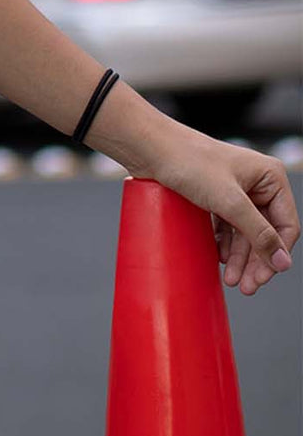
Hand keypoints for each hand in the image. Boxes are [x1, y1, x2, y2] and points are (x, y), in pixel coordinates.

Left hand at [133, 122, 298, 296]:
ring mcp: (234, 189)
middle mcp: (256, 182)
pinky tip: (220, 259)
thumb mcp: (229, 202)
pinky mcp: (214, 195)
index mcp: (270, 177)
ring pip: (244, 232)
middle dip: (255, 260)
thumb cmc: (189, 163)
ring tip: (230, 280)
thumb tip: (282, 262)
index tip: (263, 277)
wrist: (150, 149)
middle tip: (246, 286)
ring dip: (239, 257)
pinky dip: (224, 244)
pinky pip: (226, 226)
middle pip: (264, 231)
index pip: (285, 225)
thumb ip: (258, 233)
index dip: (276, 254)